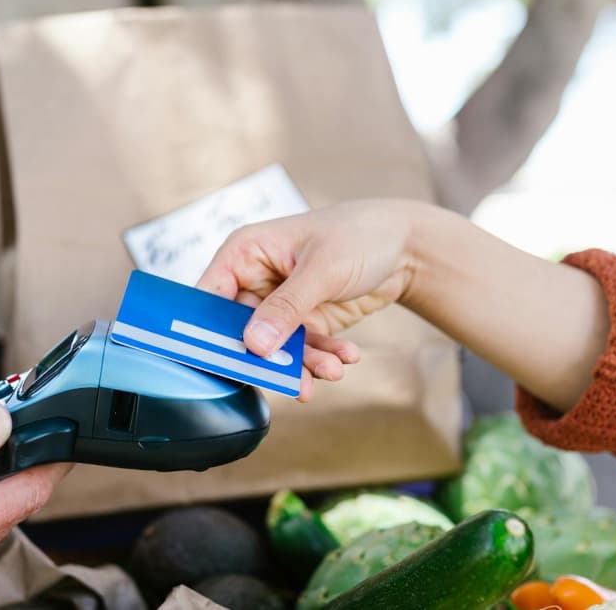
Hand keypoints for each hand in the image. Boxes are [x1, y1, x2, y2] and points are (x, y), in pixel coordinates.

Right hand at [197, 200, 425, 399]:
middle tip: (287, 380)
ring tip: (330, 371)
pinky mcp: (304, 323)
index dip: (209, 330)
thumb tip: (253, 344)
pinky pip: (303, 350)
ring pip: (275, 348)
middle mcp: (255, 281)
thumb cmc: (359, 234)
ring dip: (301, 364)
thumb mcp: (322, 269)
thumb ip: (287, 307)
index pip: (210, 298)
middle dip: (267, 358)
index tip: (222, 361)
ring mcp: (279, 305)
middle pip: (241, 332)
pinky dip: (322, 358)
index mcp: (245, 254)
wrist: (406, 246)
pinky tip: (346, 358)